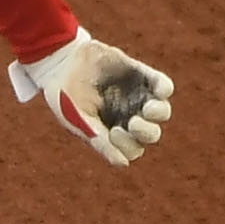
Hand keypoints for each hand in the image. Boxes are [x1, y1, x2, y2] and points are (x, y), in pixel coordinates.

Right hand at [10, 32, 174, 167]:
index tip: (113, 132)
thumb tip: (124, 163)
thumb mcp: (78, 120)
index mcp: (113, 132)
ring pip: (162, 113)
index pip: (133, 149)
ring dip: (158, 114)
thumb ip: (100, 141)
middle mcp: (129, 116)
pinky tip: (157, 90)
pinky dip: (163, 88)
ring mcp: (137, 96)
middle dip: (146, 132)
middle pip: (151, 134)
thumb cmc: (65, 95)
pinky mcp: (141, 75)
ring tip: (147, 109)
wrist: (60, 61)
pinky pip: (164, 86)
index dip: (128, 146)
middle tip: (133, 122)